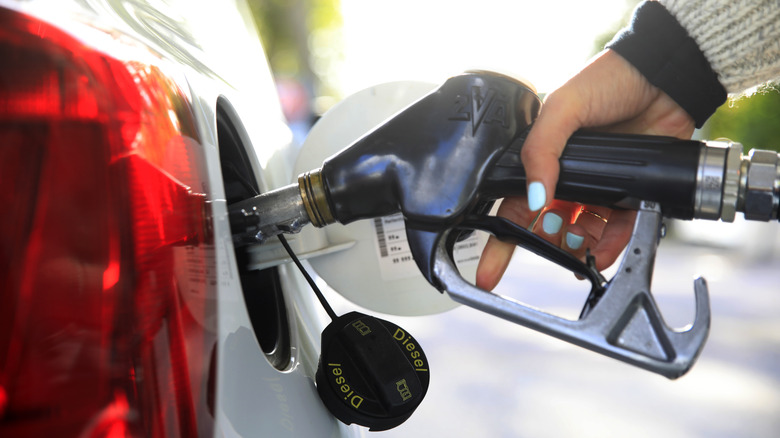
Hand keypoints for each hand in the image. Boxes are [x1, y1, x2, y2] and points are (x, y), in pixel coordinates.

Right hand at [476, 49, 694, 290]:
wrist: (663, 76)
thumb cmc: (608, 80)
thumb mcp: (562, 107)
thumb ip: (541, 150)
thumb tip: (536, 196)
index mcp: (543, 159)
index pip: (515, 207)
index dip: (500, 242)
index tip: (488, 274)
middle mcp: (568, 178)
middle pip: (548, 228)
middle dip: (546, 245)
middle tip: (553, 250)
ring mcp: (599, 188)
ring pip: (581, 235)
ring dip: (578, 250)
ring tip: (581, 254)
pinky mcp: (630, 195)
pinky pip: (616, 230)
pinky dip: (609, 246)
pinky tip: (603, 254)